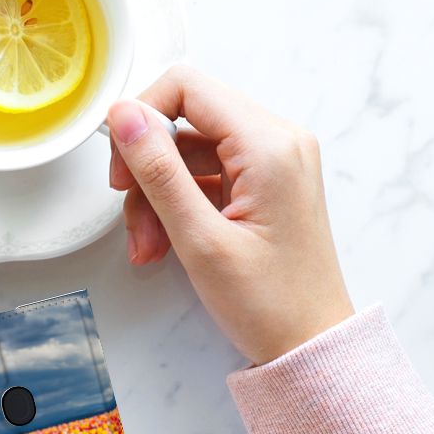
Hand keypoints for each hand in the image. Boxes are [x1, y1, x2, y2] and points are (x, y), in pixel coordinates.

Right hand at [107, 66, 352, 364]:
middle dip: (148, 169)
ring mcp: (274, 162)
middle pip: (186, 120)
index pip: (187, 87)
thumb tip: (123, 115)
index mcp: (270, 145)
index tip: (122, 166)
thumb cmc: (270, 304)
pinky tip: (166, 244)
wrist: (312, 346)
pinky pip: (207, 175)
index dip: (142, 117)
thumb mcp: (200, 239)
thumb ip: (159, 171)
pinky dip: (180, 205)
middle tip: (132, 218)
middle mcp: (278, 141)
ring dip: (159, 195)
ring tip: (149, 247)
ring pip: (190, 152)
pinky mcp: (266, 183)